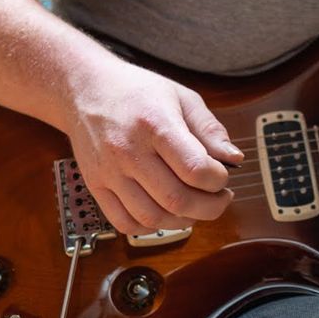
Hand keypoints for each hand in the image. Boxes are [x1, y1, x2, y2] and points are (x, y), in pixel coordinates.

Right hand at [64, 54, 242, 233]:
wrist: (85, 89)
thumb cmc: (136, 92)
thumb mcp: (181, 97)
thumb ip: (210, 129)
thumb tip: (233, 159)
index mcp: (154, 124)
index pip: (195, 169)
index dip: (218, 180)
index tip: (223, 176)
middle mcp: (128, 150)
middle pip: (176, 199)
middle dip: (210, 207)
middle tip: (220, 198)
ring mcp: (109, 172)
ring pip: (152, 218)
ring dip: (184, 221)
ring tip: (195, 207)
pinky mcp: (96, 185)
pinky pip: (125, 223)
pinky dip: (151, 228)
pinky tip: (165, 213)